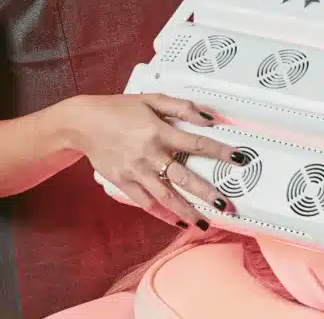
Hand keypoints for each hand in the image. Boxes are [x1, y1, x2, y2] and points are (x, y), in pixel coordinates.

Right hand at [61, 92, 246, 229]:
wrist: (84, 123)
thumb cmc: (119, 109)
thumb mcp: (151, 99)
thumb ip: (181, 107)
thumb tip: (209, 118)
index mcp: (159, 131)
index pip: (197, 143)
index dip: (220, 152)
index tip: (240, 159)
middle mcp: (150, 154)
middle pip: (184, 177)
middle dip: (207, 193)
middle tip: (227, 206)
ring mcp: (136, 171)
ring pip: (166, 196)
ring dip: (187, 212)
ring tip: (204, 223)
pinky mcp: (124, 183)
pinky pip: (146, 202)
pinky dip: (162, 214)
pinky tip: (176, 222)